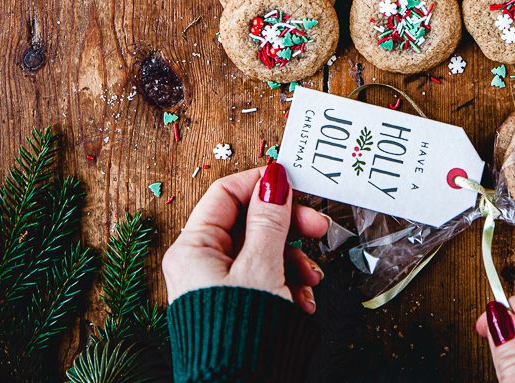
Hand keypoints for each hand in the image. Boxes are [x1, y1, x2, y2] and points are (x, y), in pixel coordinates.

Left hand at [162, 163, 327, 313]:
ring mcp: (218, 285)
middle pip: (250, 222)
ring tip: (310, 280)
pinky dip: (287, 284)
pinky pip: (264, 278)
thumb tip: (274, 179)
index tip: (296, 183)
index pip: (226, 193)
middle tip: (319, 228)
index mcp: (194, 247)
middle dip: (288, 227)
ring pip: (262, 251)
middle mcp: (202, 262)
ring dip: (294, 260)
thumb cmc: (241, 335)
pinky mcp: (236, 304)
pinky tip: (302, 300)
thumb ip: (271, 220)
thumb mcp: (262, 268)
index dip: (262, 184)